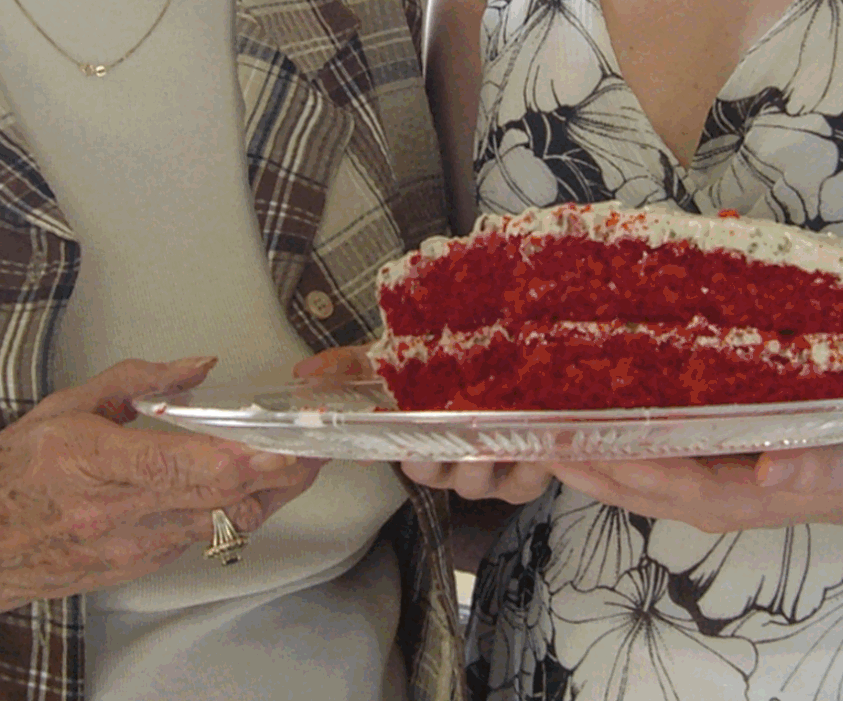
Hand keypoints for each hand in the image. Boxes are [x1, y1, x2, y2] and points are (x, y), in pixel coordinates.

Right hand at [0, 357, 325, 609]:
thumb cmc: (7, 475)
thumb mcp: (64, 407)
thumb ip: (137, 381)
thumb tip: (199, 366)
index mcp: (92, 462)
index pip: (186, 466)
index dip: (245, 457)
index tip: (285, 439)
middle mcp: (114, 514)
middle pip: (220, 497)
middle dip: (278, 474)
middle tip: (317, 446)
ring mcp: (128, 548)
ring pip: (220, 523)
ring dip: (264, 495)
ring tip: (296, 462)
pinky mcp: (135, 569)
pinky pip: (198, 538)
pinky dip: (228, 512)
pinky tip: (243, 488)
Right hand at [294, 347, 553, 503]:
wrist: (522, 365)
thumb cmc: (452, 368)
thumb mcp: (400, 359)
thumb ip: (351, 366)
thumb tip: (302, 375)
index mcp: (422, 443)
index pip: (404, 456)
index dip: (404, 453)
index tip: (409, 443)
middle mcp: (453, 463)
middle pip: (442, 474)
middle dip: (445, 460)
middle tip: (456, 437)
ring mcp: (489, 472)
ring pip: (480, 482)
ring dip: (487, 460)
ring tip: (497, 437)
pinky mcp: (527, 478)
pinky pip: (526, 484)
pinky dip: (533, 465)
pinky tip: (539, 446)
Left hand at [546, 431, 842, 534]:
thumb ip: (817, 467)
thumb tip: (772, 472)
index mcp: (740, 497)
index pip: (670, 483)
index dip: (624, 465)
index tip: (579, 443)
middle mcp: (709, 500)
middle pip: (634, 486)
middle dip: (584, 461)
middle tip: (532, 426)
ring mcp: (702, 487)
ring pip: (633, 478)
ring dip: (587, 456)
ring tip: (539, 423)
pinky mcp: (701, 470)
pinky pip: (647, 464)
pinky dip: (613, 444)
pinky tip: (586, 416)